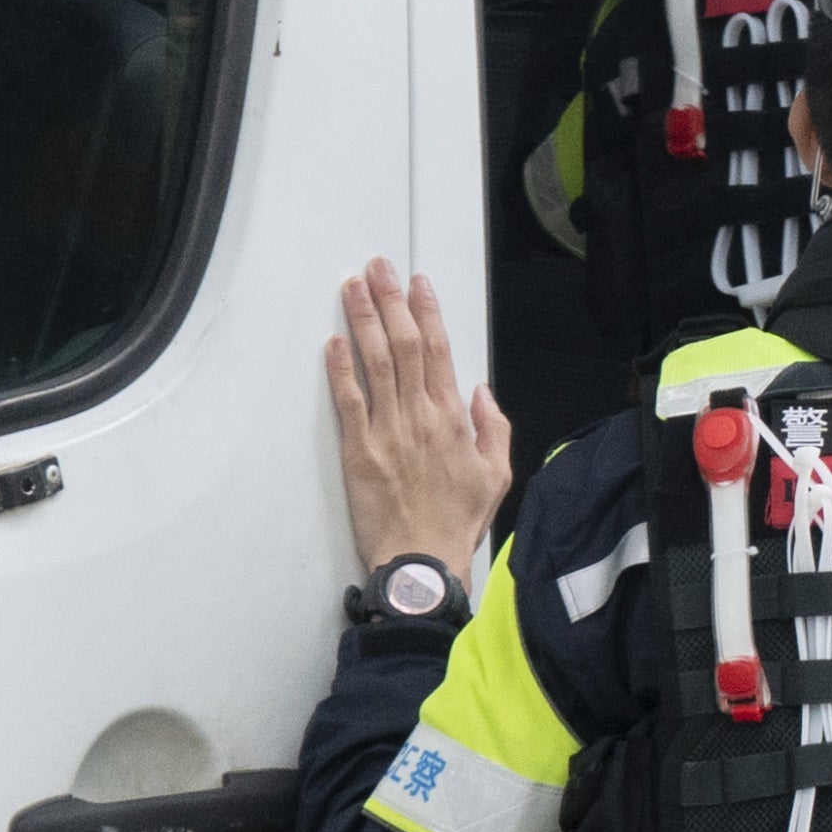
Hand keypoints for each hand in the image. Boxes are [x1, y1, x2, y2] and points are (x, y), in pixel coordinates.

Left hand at [325, 259, 513, 579]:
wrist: (421, 562)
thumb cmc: (455, 523)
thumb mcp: (497, 476)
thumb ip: (494, 429)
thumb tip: (483, 392)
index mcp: (454, 419)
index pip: (439, 351)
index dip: (427, 312)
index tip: (418, 283)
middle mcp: (420, 417)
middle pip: (403, 345)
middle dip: (391, 301)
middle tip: (378, 268)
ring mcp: (387, 431)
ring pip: (375, 363)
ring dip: (363, 321)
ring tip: (353, 288)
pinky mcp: (358, 452)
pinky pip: (349, 401)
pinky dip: (340, 369)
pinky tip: (334, 342)